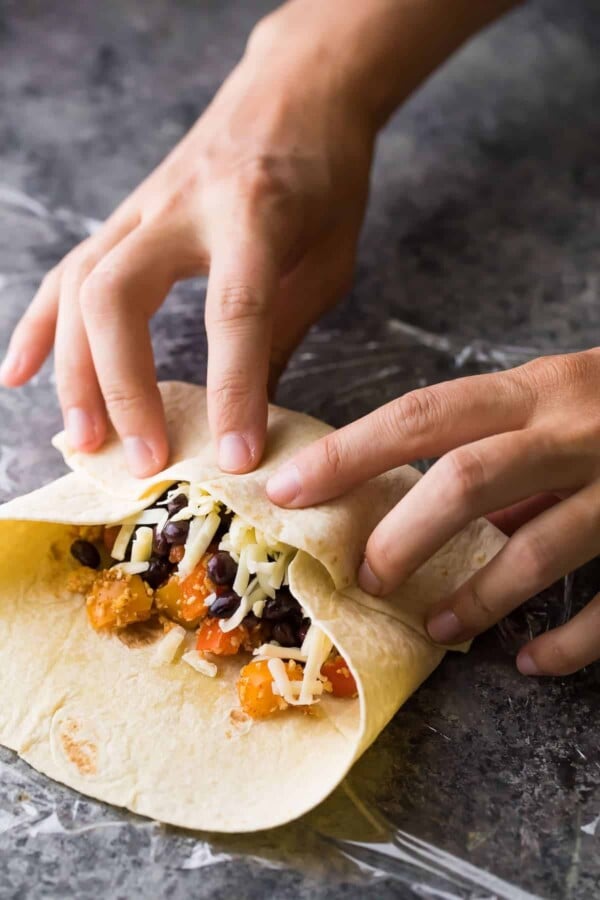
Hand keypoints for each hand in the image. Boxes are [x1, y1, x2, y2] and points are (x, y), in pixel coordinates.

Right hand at [0, 3, 374, 475]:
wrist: (295, 91)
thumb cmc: (324, 177)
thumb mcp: (329, 257)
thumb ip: (283, 329)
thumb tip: (251, 411)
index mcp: (254, 215)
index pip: (234, 311)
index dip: (233, 390)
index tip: (235, 458)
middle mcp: (184, 207)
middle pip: (120, 296)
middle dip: (123, 386)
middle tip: (144, 458)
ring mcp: (143, 208)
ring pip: (80, 286)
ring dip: (75, 371)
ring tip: (86, 440)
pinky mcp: (124, 216)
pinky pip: (67, 272)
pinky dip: (40, 328)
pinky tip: (20, 375)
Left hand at [267, 350, 599, 676]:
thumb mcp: (558, 398)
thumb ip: (497, 446)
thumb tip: (425, 506)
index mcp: (537, 389)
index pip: (421, 415)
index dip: (349, 454)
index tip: (287, 489)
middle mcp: (575, 429)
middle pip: (468, 479)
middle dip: (404, 533)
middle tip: (366, 575)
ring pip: (539, 548)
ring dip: (478, 598)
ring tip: (436, 630)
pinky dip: (571, 641)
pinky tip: (531, 663)